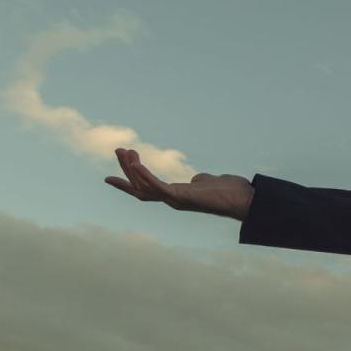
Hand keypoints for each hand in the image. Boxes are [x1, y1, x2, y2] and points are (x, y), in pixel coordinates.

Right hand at [104, 147, 254, 220]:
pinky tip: (136, 165)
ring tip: (125, 151)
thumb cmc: (228, 192)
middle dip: (127, 169)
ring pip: (145, 186)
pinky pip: (158, 187)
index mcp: (175, 195)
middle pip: (140, 186)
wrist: (243, 198)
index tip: (107, 178)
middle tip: (119, 150)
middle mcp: (172, 200)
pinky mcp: (181, 198)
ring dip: (133, 168)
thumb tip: (196, 179)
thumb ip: (199, 181)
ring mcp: (175, 200)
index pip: (145, 189)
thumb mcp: (208, 182)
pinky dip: (146, 177)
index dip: (127, 183)